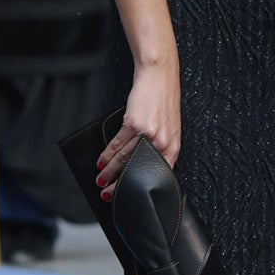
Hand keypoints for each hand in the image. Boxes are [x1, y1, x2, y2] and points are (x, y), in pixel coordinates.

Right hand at [96, 58, 180, 197]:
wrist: (159, 77)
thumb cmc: (163, 102)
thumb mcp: (169, 128)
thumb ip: (160, 147)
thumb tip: (142, 165)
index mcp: (173, 147)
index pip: (157, 175)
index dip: (142, 189)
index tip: (131, 197)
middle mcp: (163, 143)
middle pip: (138, 170)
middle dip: (121, 185)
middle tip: (110, 195)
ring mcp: (149, 134)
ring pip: (125, 159)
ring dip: (109, 172)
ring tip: (100, 180)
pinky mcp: (135, 124)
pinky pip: (118, 144)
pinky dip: (107, 155)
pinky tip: (101, 162)